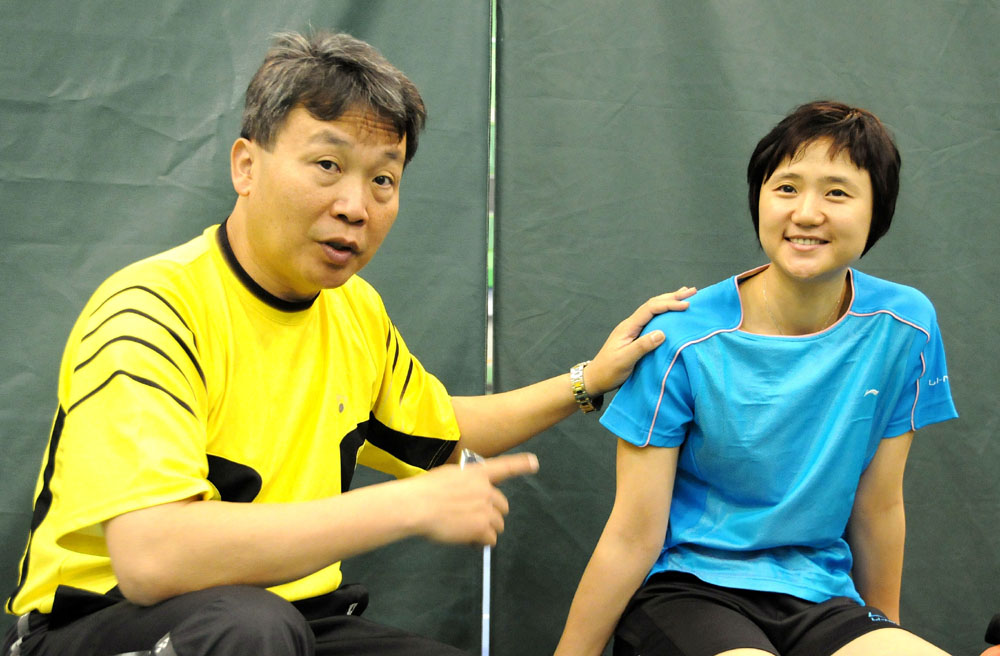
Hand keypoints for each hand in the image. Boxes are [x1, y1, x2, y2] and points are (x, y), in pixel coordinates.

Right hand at [408, 452, 538, 545]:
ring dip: (486, 529)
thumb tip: (469, 498)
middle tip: (472, 519)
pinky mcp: (481, 528)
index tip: (534, 463)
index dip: (521, 465)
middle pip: (503, 506)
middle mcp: (486, 490)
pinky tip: (467, 540)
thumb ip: (465, 484)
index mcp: (477, 473)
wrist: (417, 506)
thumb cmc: (424, 491)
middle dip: (491, 514)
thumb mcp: (448, 477)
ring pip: (498, 525)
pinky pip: (490, 540)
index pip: (505, 467)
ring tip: (466, 530)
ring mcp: (485, 509)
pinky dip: (481, 542)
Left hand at [585, 286, 695, 395]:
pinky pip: (653, 320)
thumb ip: (642, 346)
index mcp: (628, 327)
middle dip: (672, 296)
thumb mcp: (625, 360)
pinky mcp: (636, 337)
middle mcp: (631, 325)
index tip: (686, 304)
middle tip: (692, 291)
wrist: (595, 379)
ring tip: (685, 295)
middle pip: (653, 305)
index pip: (650, 309)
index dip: (669, 304)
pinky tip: (672, 314)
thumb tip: (662, 333)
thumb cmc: (608, 371)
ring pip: (653, 310)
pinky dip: (665, 313)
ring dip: (669, 302)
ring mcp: (633, 330)